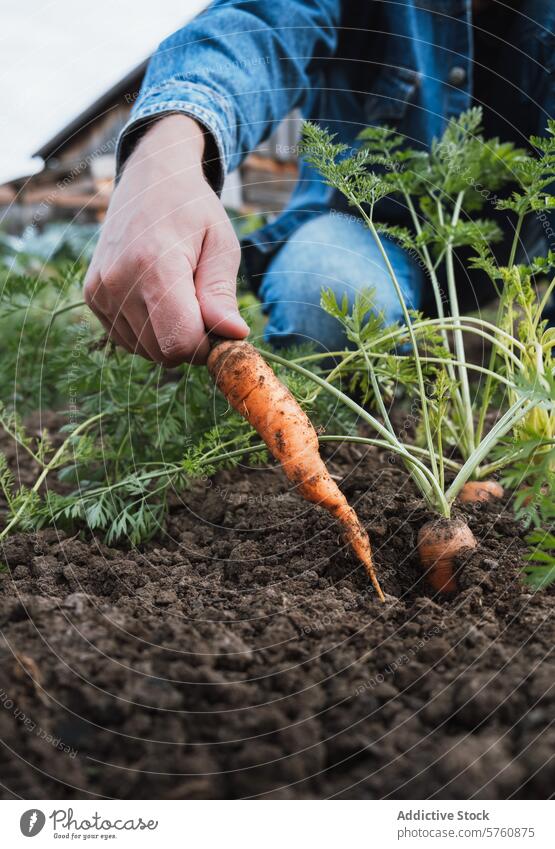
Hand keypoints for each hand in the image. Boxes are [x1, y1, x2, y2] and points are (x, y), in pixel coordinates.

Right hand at [84, 114, 248, 364]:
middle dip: (192, 344)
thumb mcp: (221, 244)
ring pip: (145, 350)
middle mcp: (119, 281)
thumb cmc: (193, 210)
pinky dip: (149, 332)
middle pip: (164, 352)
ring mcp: (100, 290)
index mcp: (154, 264)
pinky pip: (127, 339)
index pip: (181, 341)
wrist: (149, 179)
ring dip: (170, 338)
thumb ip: (222, 294)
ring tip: (181, 299)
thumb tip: (233, 335)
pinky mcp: (92, 296)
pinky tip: (159, 301)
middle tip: (205, 311)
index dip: (208, 347)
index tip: (223, 329)